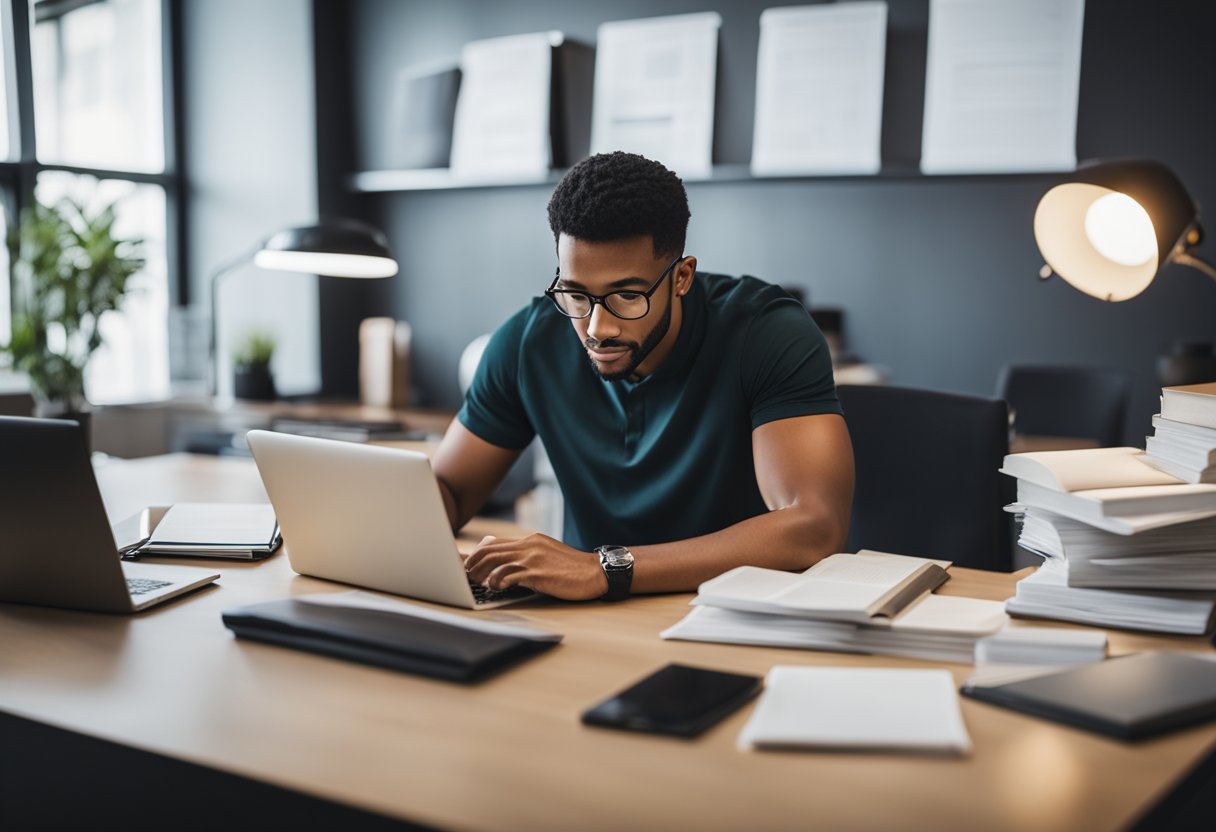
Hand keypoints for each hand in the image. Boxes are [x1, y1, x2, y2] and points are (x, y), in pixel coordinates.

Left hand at [464, 533, 608, 600]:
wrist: (596, 572)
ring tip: (475, 582)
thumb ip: (528, 555)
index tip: (465, 564)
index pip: (494, 543)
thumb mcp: (547, 554)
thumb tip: (507, 564)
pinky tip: (495, 588)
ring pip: (495, 561)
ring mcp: (533, 559)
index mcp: (530, 540)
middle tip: (464, 576)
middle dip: (472, 563)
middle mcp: (529, 546)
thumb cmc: (571, 568)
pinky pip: (510, 575)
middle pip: (490, 551)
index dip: (476, 553)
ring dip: (481, 573)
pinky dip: (497, 581)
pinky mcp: (538, 573)